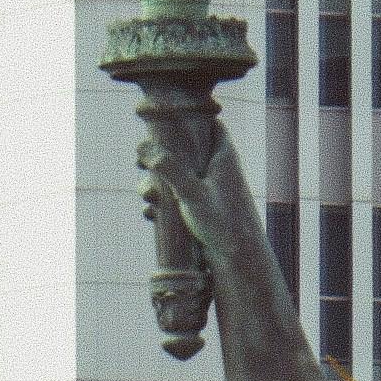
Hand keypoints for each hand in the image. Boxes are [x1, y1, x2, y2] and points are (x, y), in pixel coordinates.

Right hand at [135, 96, 233, 215]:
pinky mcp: (203, 211)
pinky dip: (164, 204)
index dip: (189, 121)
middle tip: (141, 163)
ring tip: (147, 196)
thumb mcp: (192, 192)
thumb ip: (168, 168)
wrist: (240, 260)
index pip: (211, 125)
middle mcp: (218, 170)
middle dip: (161, 158)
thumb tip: (142, 146)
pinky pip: (179, 200)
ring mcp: (210, 191)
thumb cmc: (223, 222)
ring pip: (179, 178)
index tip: (164, 123)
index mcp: (224, 156)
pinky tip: (151, 214)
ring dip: (159, 185)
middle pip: (187, 151)